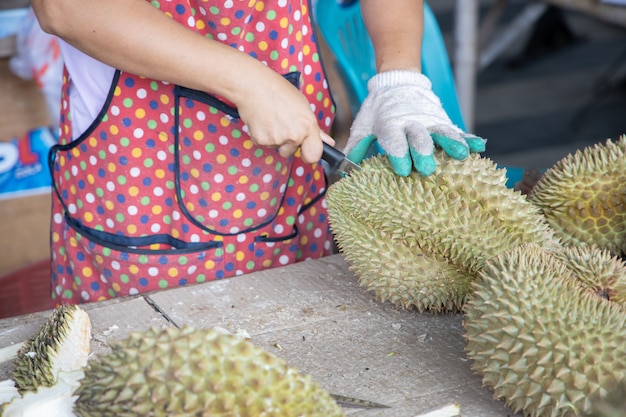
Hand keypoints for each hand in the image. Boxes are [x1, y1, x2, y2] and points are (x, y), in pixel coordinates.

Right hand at [235, 69, 332, 163]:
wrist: (253, 86)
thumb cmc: (278, 91)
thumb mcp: (302, 106)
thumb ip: (314, 128)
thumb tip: (328, 142)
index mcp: (308, 125)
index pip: (314, 155)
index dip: (310, 154)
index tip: (307, 150)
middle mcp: (294, 135)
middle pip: (291, 152)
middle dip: (288, 142)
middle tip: (282, 123)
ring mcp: (277, 140)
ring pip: (277, 148)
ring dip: (274, 138)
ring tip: (271, 118)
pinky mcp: (261, 141)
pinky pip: (264, 144)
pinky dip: (262, 135)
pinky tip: (262, 120)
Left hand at [344, 70, 485, 175]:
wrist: (397, 81)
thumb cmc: (378, 110)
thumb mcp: (363, 126)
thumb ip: (356, 146)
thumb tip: (343, 168)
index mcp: (390, 125)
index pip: (394, 141)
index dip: (398, 154)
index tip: (402, 169)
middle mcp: (411, 123)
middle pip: (419, 139)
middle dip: (423, 153)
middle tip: (427, 168)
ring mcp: (429, 121)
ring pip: (441, 133)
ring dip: (450, 145)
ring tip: (461, 156)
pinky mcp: (442, 119)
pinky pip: (456, 130)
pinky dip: (468, 139)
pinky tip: (479, 147)